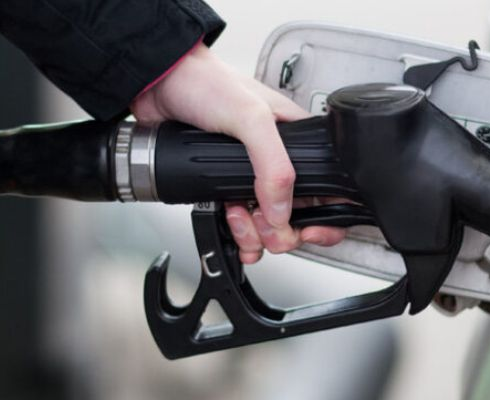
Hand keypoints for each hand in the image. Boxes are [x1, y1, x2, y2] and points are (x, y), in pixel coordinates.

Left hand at [130, 43, 345, 263]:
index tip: (308, 229)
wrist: (161, 84)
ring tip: (238, 217)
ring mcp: (250, 177)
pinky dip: (238, 234)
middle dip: (282, 232)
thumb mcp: (250, 117)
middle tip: (264, 226)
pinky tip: (228, 221)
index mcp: (296, 141)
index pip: (327, 188)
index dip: (324, 217)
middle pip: (297, 217)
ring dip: (255, 234)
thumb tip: (281, 210)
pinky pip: (240, 224)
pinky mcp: (223, 187)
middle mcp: (277, 162)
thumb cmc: (208, 82)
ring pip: (268, 226)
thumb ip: (273, 164)